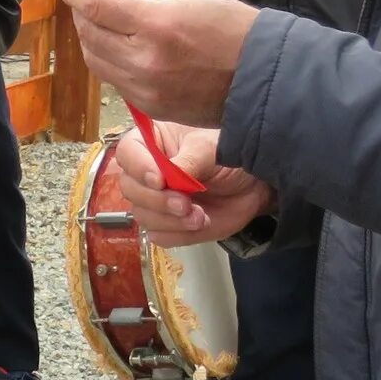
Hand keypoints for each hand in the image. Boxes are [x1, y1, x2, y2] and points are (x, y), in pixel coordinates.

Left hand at [55, 0, 257, 128]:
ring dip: (91, 38)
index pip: (96, 6)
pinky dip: (108, 60)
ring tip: (102, 23)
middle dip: (82, 13)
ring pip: (94, 59)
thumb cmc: (232, 29)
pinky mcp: (148, 107)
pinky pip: (113, 79)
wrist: (263, 79)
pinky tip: (121, 48)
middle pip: (89, 34)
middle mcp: (144, 60)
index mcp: (156, 26)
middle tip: (87, 1)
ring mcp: (144, 89)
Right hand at [113, 123, 273, 244]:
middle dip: (157, 200)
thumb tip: (169, 176)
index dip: (138, 168)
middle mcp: (146, 173)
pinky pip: (159, 236)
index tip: (160, 180)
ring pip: (143, 216)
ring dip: (170, 220)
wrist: (253, 184)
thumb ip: (190, 160)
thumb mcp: (211, 148)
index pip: (127, 153)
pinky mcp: (168, 225)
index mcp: (151, 143)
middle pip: (130, 189)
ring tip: (199, 216)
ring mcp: (155, 201)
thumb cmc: (229, 155)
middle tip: (185, 204)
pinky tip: (199, 223)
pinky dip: (178, 233)